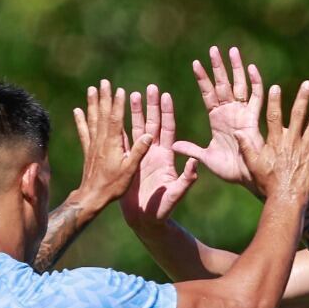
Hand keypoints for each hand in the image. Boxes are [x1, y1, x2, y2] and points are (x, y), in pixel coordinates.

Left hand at [72, 79, 152, 210]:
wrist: (92, 196)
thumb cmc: (113, 185)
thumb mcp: (130, 170)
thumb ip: (138, 152)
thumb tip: (149, 135)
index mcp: (113, 144)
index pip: (116, 120)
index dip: (118, 105)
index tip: (120, 90)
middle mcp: (101, 141)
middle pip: (103, 115)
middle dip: (104, 97)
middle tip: (103, 82)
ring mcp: (93, 145)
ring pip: (92, 120)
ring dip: (92, 104)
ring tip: (91, 89)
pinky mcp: (87, 151)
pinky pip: (83, 132)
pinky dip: (80, 120)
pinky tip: (77, 110)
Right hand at [119, 85, 198, 227]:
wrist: (145, 220)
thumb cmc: (163, 210)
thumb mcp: (177, 194)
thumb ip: (186, 180)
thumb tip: (195, 164)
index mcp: (166, 157)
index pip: (168, 129)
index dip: (166, 112)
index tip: (165, 95)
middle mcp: (153, 153)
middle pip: (153, 123)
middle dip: (151, 105)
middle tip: (150, 87)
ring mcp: (139, 157)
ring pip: (136, 129)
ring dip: (134, 113)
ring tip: (131, 94)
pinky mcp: (127, 163)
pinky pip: (122, 142)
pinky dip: (118, 128)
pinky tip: (113, 116)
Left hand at [174, 45, 263, 189]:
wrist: (247, 178)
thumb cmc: (229, 170)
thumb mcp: (206, 158)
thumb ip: (192, 150)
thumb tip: (174, 145)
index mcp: (217, 118)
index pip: (208, 93)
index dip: (202, 78)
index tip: (195, 63)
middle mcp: (230, 112)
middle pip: (223, 84)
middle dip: (219, 67)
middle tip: (213, 49)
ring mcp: (243, 114)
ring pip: (239, 85)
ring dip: (236, 68)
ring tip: (232, 50)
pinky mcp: (254, 119)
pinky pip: (256, 98)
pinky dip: (256, 83)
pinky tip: (252, 68)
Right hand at [237, 79, 308, 201]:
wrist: (288, 197)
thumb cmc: (269, 183)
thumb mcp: (254, 165)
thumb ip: (247, 147)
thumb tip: (236, 132)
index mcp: (276, 141)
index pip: (274, 116)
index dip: (275, 100)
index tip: (276, 87)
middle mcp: (292, 140)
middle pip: (298, 114)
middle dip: (303, 97)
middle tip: (308, 83)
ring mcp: (306, 147)